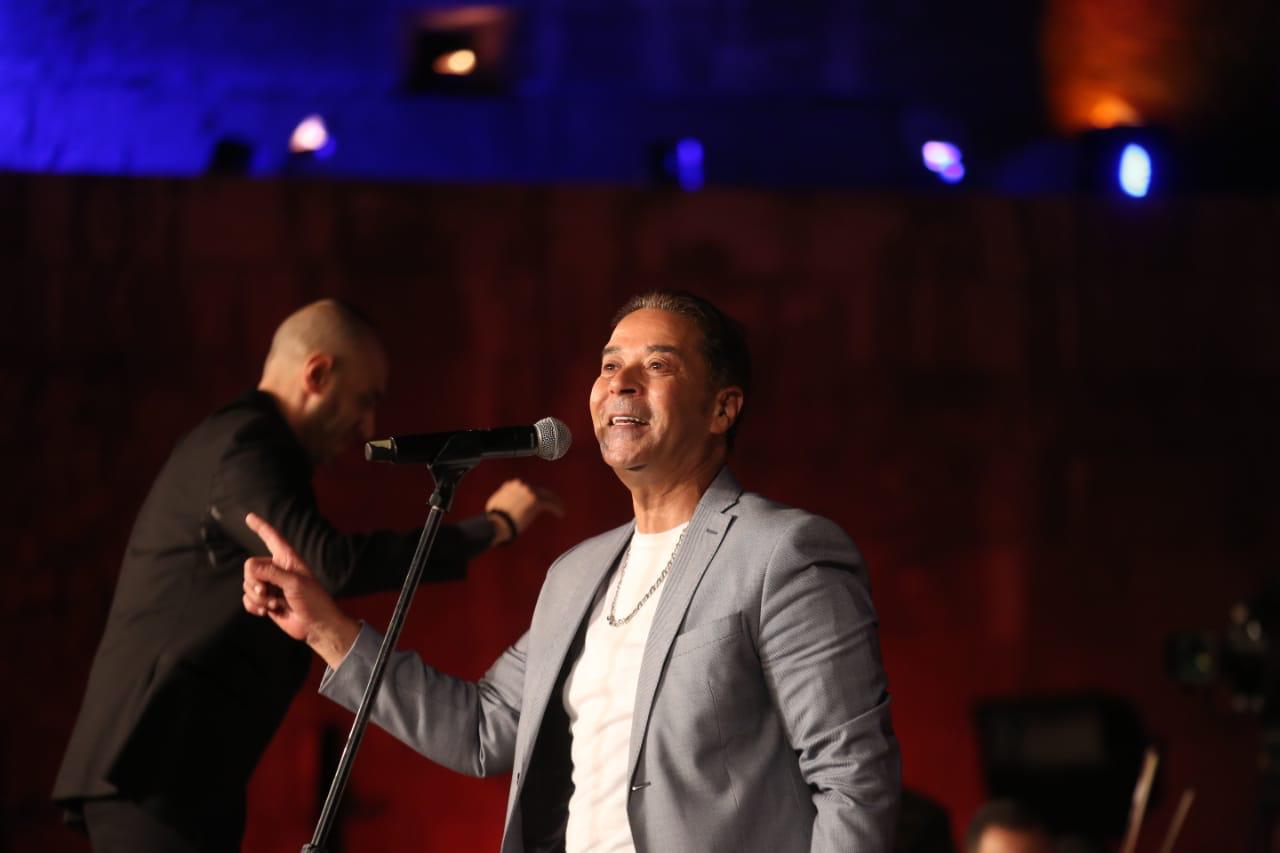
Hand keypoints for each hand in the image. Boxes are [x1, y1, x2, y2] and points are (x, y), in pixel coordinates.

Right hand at [242, 512, 359, 667]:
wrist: (316, 626)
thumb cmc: (313, 601)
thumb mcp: (295, 583)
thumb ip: (272, 572)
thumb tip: (250, 567)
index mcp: (288, 559)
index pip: (272, 538)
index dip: (261, 527)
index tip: (249, 517)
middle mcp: (277, 570)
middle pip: (250, 567)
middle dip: (256, 582)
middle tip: (270, 593)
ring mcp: (271, 586)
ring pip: (247, 584)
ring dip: (258, 597)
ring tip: (275, 604)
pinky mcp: (266, 601)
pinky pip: (247, 599)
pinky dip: (253, 606)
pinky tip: (265, 612)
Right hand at [485, 479, 564, 544]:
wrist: (497, 523)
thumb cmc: (494, 519)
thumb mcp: (495, 504)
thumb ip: (502, 499)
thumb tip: (504, 503)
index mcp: (511, 485)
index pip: (527, 488)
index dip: (533, 494)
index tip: (538, 500)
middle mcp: (522, 486)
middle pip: (538, 490)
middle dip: (546, 496)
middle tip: (552, 503)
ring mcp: (530, 492)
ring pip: (547, 495)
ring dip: (554, 502)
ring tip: (559, 509)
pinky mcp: (537, 501)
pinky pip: (551, 503)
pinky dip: (557, 508)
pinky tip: (561, 514)